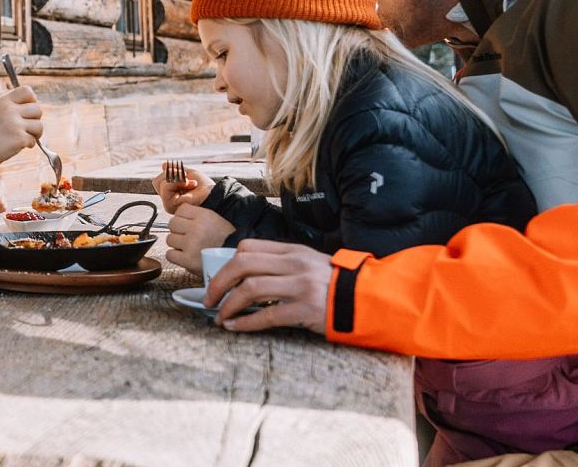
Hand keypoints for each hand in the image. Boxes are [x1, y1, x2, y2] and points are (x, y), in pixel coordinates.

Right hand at [0, 86, 42, 169]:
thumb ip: (9, 107)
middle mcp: (10, 110)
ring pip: (39, 125)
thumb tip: (29, 108)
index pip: (27, 91)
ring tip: (24, 137)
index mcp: (2, 101)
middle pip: (37, 109)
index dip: (32, 100)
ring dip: (34, 133)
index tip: (27, 111)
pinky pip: (33, 140)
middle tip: (26, 127)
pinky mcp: (19, 139)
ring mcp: (15, 125)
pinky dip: (28, 144)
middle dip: (35, 119)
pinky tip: (18, 146)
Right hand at [152, 164, 214, 212]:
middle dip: (170, 173)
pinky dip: (176, 181)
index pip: (158, 180)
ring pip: (160, 183)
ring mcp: (168, 203)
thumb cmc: (204, 187)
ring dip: (175, 177)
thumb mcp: (189, 174)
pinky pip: (166, 187)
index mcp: (171, 193)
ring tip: (188, 181)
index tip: (182, 172)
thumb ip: (175, 171)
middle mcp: (168, 199)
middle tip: (185, 175)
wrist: (213, 194)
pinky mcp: (171, 205)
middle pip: (157, 181)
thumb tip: (163, 165)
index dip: (168, 173)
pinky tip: (188, 184)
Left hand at [164, 204, 235, 274]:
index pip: (180, 210)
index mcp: (204, 216)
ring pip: (169, 239)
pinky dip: (175, 256)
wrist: (234, 259)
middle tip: (188, 236)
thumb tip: (178, 215)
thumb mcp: (215, 219)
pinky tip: (185, 256)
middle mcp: (197, 228)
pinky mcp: (188, 260)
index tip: (187, 224)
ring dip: (177, 244)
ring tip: (189, 247)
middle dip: (178, 230)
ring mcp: (191, 244)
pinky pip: (169, 254)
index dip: (183, 217)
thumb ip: (196, 215)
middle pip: (172, 223)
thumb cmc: (225, 240)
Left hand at [203, 239, 331, 333]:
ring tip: (220, 317)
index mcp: (293, 251)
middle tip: (208, 299)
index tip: (218, 279)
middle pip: (242, 264)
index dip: (226, 264)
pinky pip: (267, 316)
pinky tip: (235, 328)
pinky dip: (245, 323)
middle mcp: (295, 264)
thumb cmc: (336, 285)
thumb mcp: (310, 264)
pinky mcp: (306, 310)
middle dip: (218, 282)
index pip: (248, 248)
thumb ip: (283, 265)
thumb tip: (248, 275)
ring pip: (250, 288)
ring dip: (228, 305)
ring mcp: (301, 286)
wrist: (369, 300)